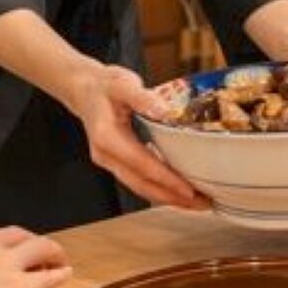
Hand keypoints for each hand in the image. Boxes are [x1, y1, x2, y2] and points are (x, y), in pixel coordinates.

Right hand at [68, 63, 208, 209]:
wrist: (85, 89)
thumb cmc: (105, 85)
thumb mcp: (123, 84)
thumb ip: (142, 97)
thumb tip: (165, 111)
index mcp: (107, 137)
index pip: (142, 164)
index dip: (166, 179)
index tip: (189, 190)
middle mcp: (106, 156)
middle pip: (141, 184)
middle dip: (172, 197)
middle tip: (202, 204)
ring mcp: (110, 162)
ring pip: (140, 187)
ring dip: (167, 197)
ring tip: (196, 203)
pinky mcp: (117, 162)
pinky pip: (139, 180)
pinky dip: (159, 188)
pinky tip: (177, 191)